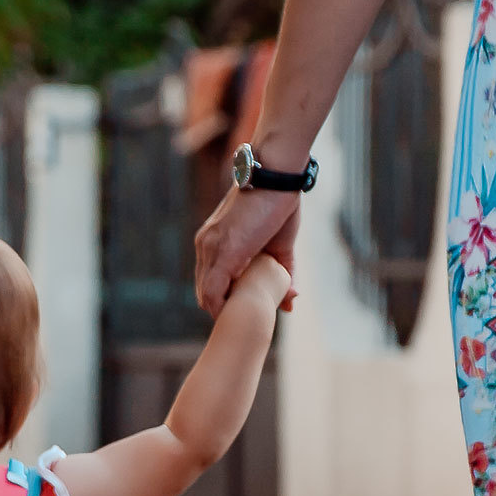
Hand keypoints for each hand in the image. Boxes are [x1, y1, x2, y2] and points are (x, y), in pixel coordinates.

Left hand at [194, 184, 299, 315]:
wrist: (276, 176)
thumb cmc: (278, 203)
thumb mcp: (280, 246)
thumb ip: (283, 274)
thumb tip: (291, 301)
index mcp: (212, 242)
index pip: (207, 283)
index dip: (223, 302)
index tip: (243, 311)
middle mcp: (205, 246)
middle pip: (204, 293)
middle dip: (224, 311)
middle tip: (247, 319)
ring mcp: (211, 248)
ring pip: (206, 296)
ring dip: (225, 312)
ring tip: (247, 320)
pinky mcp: (225, 252)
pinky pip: (214, 291)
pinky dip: (224, 308)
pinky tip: (242, 314)